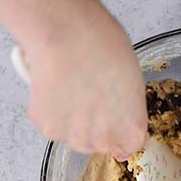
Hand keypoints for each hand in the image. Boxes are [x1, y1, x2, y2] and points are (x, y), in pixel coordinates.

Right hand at [22, 4, 146, 158]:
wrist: (67, 36)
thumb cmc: (103, 44)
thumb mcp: (130, 75)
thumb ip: (126, 101)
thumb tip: (115, 105)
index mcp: (132, 127)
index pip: (128, 145)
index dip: (117, 129)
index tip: (110, 118)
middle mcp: (105, 140)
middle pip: (98, 142)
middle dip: (93, 125)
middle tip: (85, 95)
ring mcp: (75, 137)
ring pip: (72, 136)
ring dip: (69, 120)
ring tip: (66, 88)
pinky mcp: (48, 128)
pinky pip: (50, 124)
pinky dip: (48, 110)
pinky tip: (51, 87)